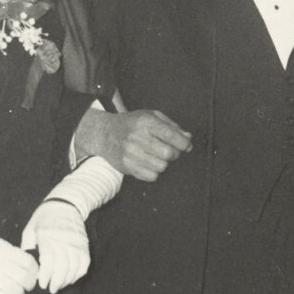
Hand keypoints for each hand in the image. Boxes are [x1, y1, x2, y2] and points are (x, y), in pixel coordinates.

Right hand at [0, 222, 38, 293]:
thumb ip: (10, 253)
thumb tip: (25, 264)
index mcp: (4, 250)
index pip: (29, 263)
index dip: (35, 271)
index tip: (34, 273)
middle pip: (24, 278)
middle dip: (30, 284)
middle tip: (28, 285)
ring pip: (13, 289)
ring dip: (20, 293)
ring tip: (19, 292)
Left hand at [20, 200, 90, 291]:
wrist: (65, 204)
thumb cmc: (44, 218)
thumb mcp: (30, 229)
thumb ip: (27, 247)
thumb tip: (27, 266)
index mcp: (48, 236)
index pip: (50, 260)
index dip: (46, 274)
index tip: (41, 283)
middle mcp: (64, 240)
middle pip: (63, 266)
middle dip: (56, 281)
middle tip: (49, 288)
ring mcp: (76, 244)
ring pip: (74, 268)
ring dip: (66, 280)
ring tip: (59, 286)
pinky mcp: (84, 246)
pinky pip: (84, 264)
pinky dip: (78, 274)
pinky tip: (70, 279)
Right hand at [75, 106, 191, 181]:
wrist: (104, 133)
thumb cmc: (132, 124)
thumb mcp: (151, 116)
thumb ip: (172, 126)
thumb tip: (188, 137)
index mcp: (145, 122)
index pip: (172, 135)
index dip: (184, 143)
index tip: (187, 146)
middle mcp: (137, 137)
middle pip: (169, 154)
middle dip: (174, 154)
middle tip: (170, 151)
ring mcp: (130, 153)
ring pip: (162, 167)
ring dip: (163, 163)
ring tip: (156, 156)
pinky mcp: (126, 166)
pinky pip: (151, 176)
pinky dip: (154, 172)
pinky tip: (148, 163)